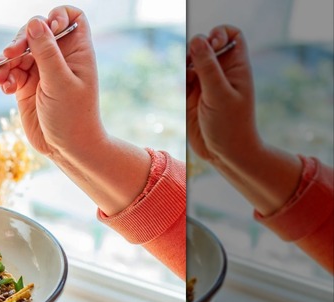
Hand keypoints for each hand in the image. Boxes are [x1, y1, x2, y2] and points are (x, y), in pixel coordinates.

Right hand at [0, 6, 104, 160]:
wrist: (66, 149)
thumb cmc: (73, 117)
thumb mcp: (59, 82)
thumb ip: (46, 52)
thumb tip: (35, 22)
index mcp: (76, 50)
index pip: (69, 17)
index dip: (56, 16)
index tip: (46, 29)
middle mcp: (58, 57)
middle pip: (35, 32)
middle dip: (20, 41)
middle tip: (9, 55)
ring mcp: (41, 71)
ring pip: (18, 52)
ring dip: (5, 61)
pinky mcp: (26, 85)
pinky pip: (10, 71)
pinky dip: (3, 76)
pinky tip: (3, 87)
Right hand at [187, 25, 301, 214]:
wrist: (225, 154)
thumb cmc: (231, 126)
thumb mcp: (219, 95)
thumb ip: (208, 67)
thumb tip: (197, 39)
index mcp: (236, 67)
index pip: (230, 35)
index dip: (219, 34)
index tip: (210, 45)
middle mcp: (221, 72)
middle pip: (204, 46)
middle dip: (194, 52)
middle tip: (192, 68)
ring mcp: (206, 84)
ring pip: (189, 63)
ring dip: (184, 69)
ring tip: (187, 85)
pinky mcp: (192, 96)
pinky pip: (181, 80)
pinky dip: (178, 83)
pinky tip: (182, 95)